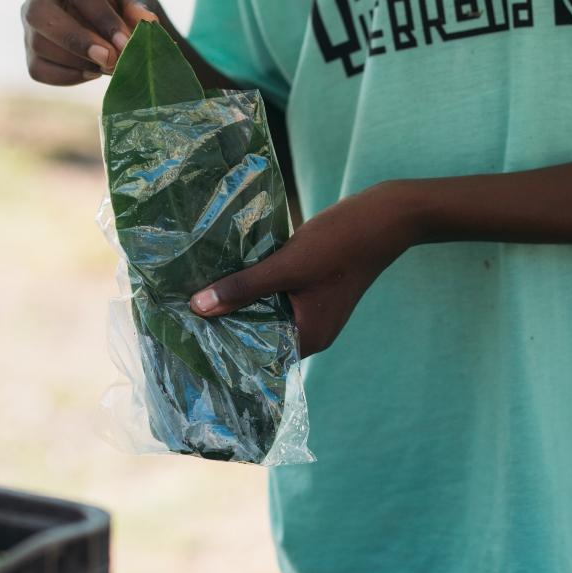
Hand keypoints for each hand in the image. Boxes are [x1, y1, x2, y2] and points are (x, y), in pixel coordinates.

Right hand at [21, 0, 159, 85]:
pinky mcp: (29, 47)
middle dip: (75, 40)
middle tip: (109, 60)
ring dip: (76, 61)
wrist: (111, 19)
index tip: (126, 43)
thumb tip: (147, 21)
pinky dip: (67, 77)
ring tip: (109, 66)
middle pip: (39, 13)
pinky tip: (93, 72)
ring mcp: (29, 19)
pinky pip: (38, 69)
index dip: (103, 19)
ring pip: (37, 44)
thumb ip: (140, 4)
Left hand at [188, 183, 416, 356]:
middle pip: (260, 336)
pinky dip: (258, 290)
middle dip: (228, 324)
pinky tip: (233, 276)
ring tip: (201, 295)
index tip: (190, 336)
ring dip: (241, 304)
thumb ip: (243, 287)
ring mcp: (315, 311)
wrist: (385, 216)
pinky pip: (278, 298)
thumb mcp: (286, 265)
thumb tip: (198, 307)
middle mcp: (312, 332)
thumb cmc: (339, 243)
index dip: (224, 346)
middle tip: (186, 315)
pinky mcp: (314, 291)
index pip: (257, 356)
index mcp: (308, 337)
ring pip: (268, 315)